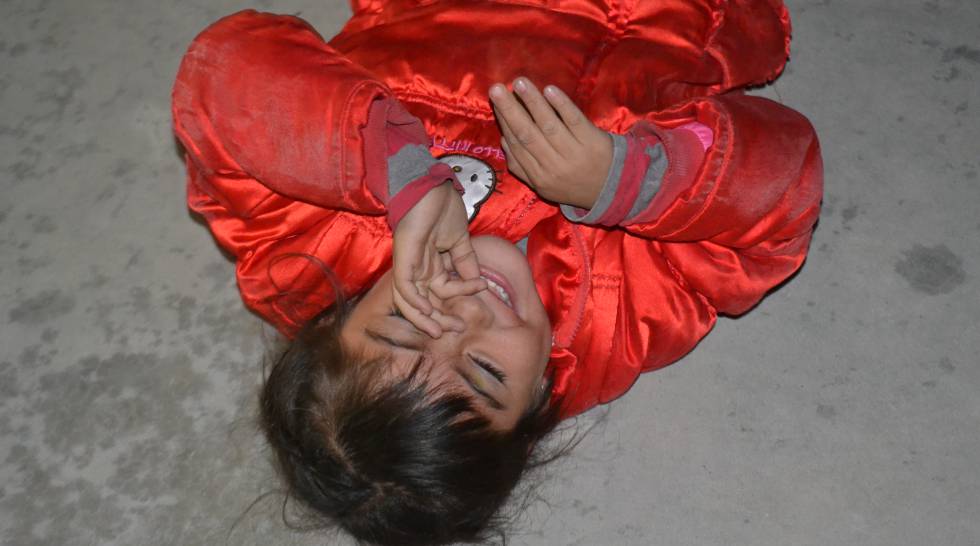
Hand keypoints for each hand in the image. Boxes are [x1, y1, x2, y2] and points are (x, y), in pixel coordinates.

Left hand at [392, 182, 486, 337]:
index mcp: (432, 265)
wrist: (433, 187)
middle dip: (441, 320)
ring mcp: (409, 264)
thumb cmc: (443, 209)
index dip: (459, 298)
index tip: (482, 291)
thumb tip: (479, 284)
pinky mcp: (403, 259)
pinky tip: (428, 310)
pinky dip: (414, 301)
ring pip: (410, 302)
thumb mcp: (460, 241)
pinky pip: (403, 287)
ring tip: (440, 330)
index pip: (441, 293)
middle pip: (425, 304)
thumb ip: (467, 263)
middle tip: (458, 328)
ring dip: (425, 319)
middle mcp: (419, 269)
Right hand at [490, 78, 612, 208]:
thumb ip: (522, 167)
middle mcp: (554, 166)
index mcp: (539, 177)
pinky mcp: (593, 141)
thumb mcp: (544, 185)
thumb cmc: (573, 183)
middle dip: (510, 110)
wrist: (612, 190)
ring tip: (520, 83)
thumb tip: (504, 139)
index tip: (496, 102)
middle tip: (496, 89)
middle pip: (527, 135)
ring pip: (549, 125)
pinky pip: (574, 121)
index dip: (504, 122)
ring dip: (532, 102)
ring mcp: (574, 153)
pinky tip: (550, 90)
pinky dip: (562, 105)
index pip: (517, 145)